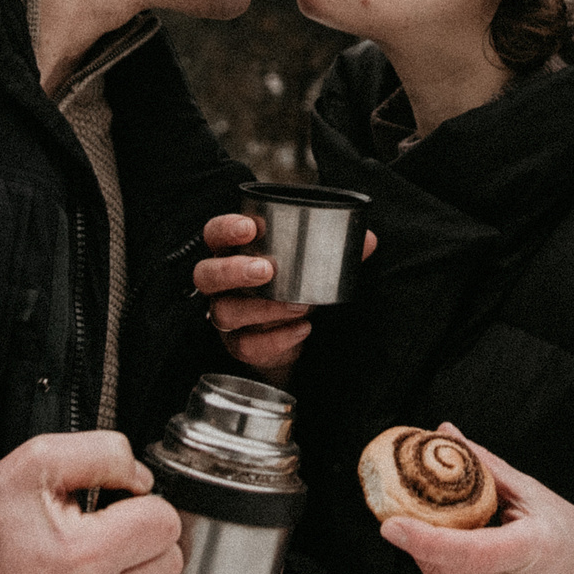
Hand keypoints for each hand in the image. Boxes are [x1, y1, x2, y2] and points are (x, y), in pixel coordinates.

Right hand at [192, 211, 376, 382]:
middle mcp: (220, 284)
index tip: (250, 227)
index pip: (214, 234)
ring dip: (262, 308)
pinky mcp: (237, 345)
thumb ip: (336, 250)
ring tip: (296, 304)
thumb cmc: (292, 286)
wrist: (292, 334)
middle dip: (233, 270)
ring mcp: (225, 316)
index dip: (226, 229)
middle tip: (267, 269)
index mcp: (233, 252)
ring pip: (225, 312)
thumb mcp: (312, 264)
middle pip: (205, 275)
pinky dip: (276, 338)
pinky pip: (247, 345)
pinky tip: (301, 329)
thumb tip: (368, 240)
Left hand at [377, 430, 573, 573]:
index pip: (471, 551)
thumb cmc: (570, 537)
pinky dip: (442, 565)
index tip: (390, 524)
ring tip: (456, 526)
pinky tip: (462, 549)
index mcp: (532, 551)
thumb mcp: (534, 494)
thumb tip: (443, 431)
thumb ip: (484, 466)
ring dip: (431, 548)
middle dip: (420, 531)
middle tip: (408, 501)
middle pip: (444, 561)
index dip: (427, 539)